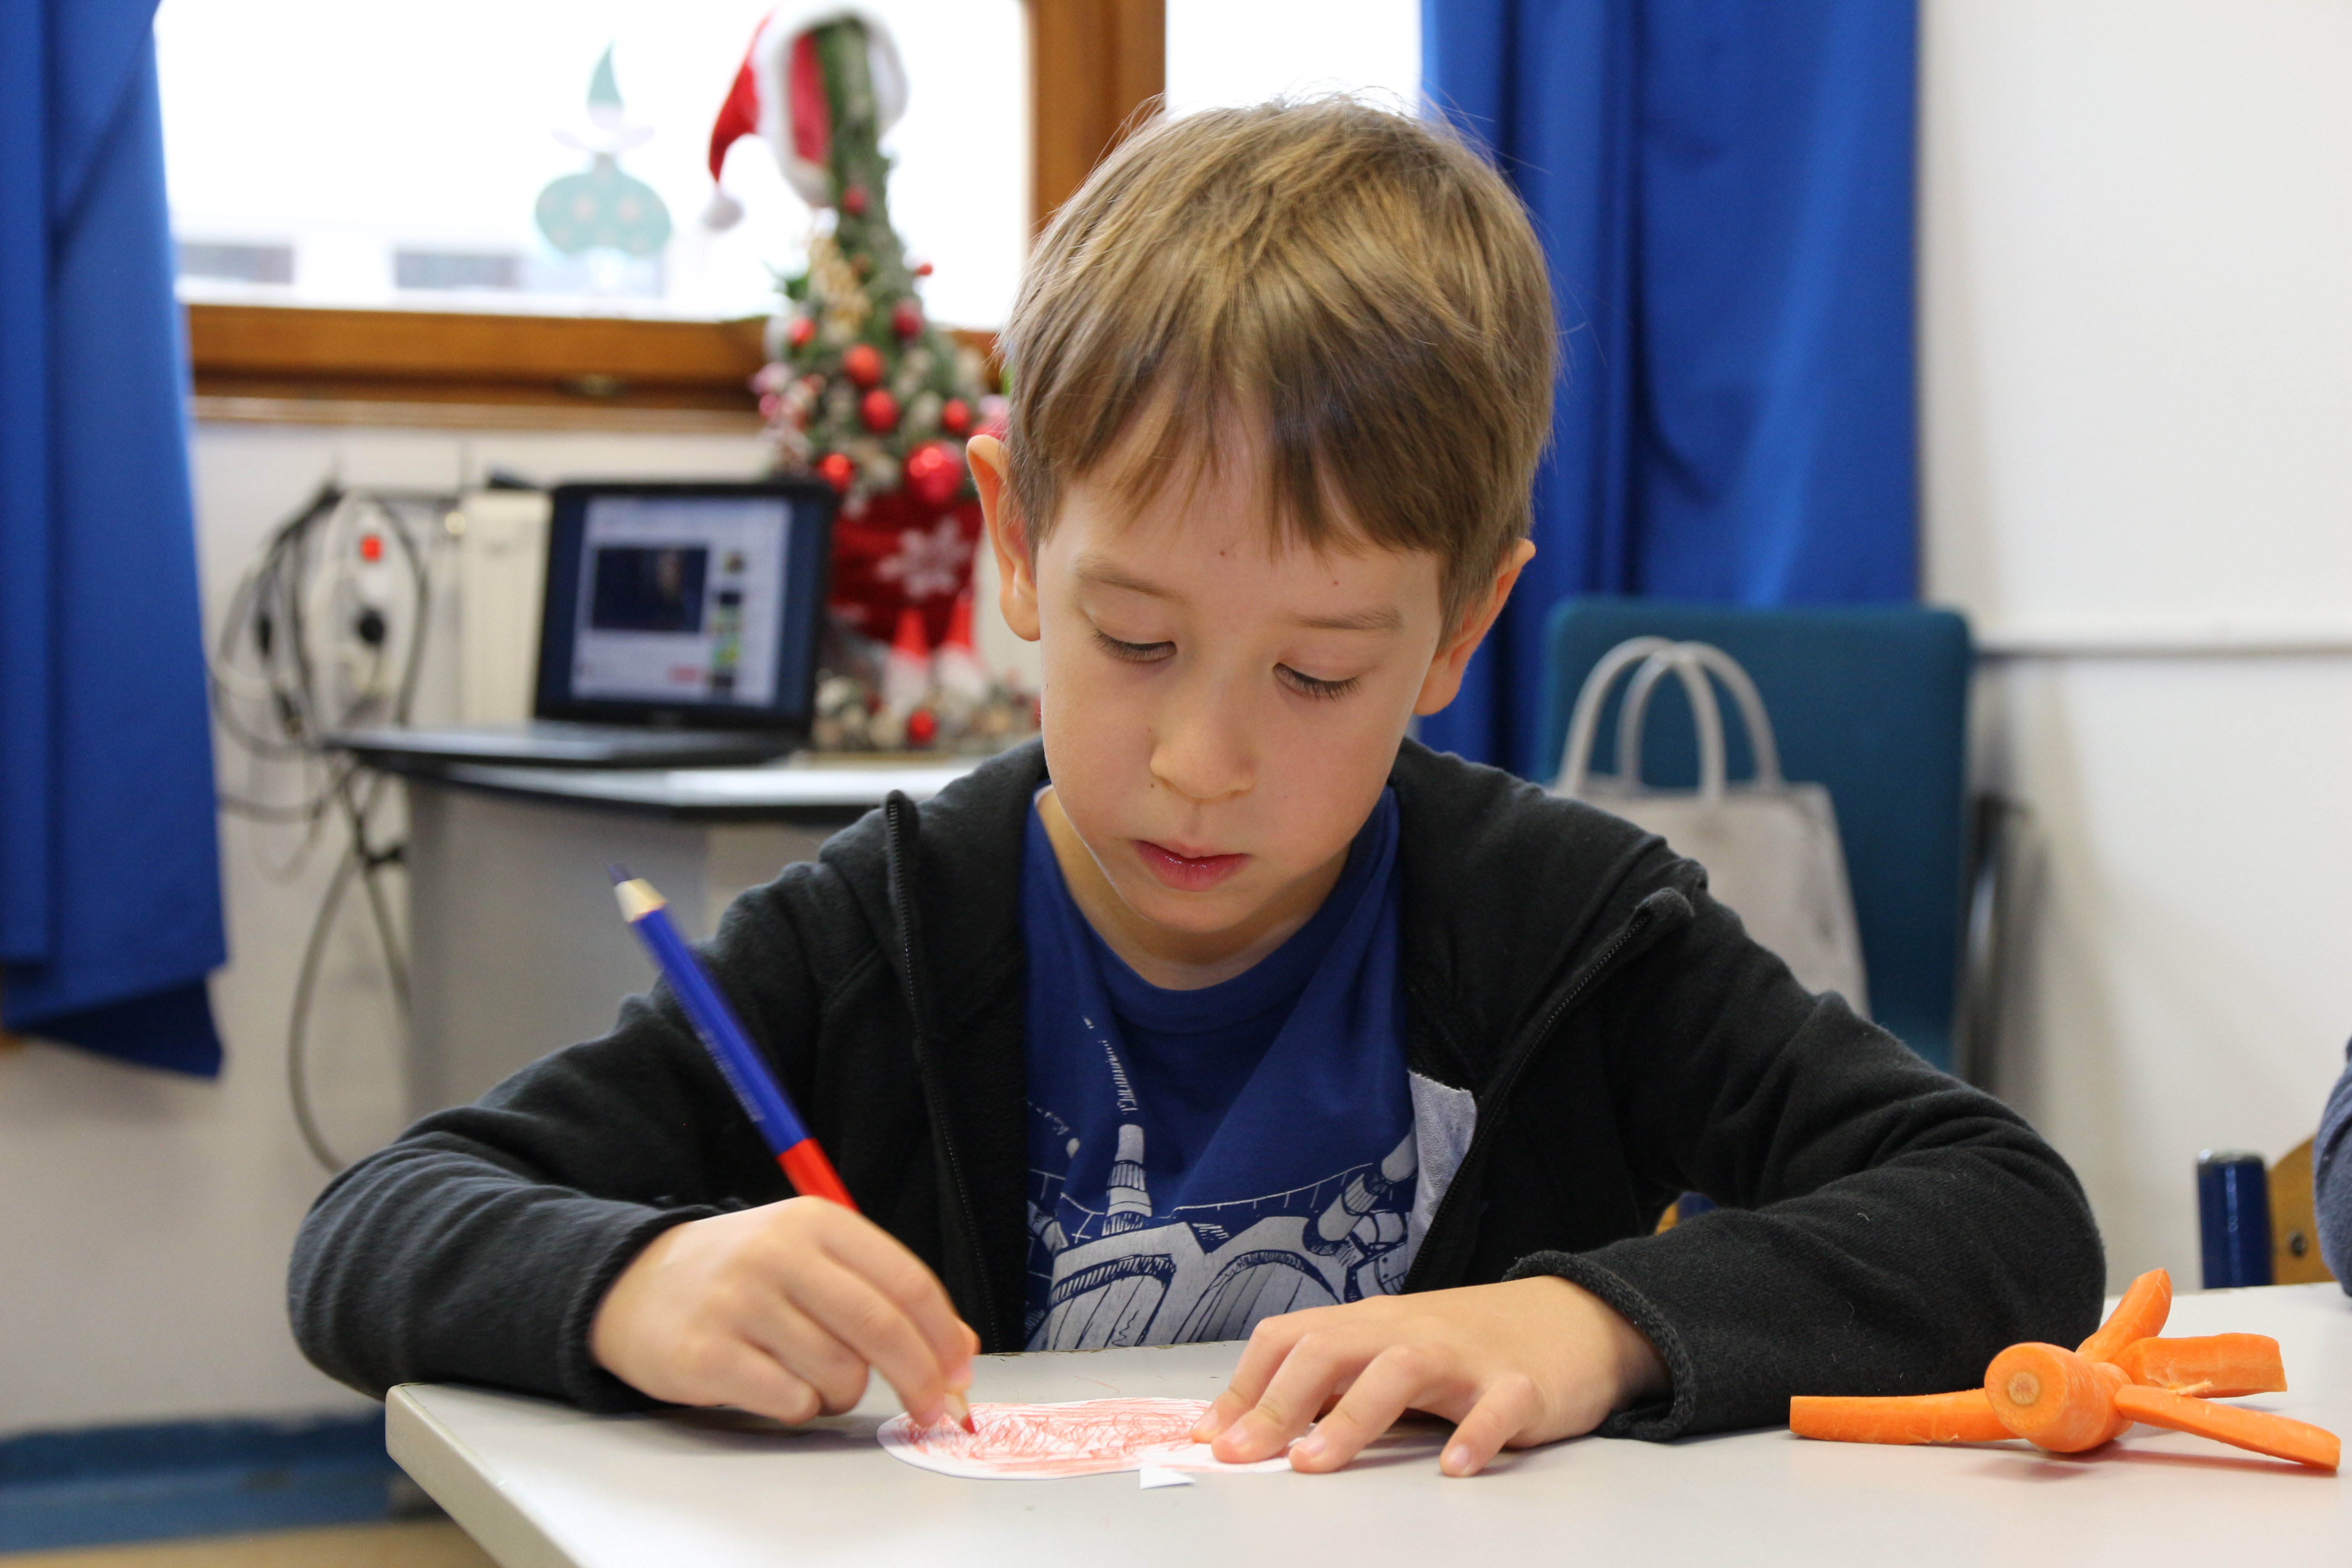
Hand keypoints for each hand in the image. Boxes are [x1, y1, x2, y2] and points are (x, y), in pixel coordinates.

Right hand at [590, 1197, 977, 1426]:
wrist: (635, 1284)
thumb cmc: (742, 1276)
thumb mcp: (812, 1258)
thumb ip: (883, 1291)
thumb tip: (959, 1345)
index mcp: (815, 1222)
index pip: (906, 1281)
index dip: (944, 1334)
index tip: (961, 1372)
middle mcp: (778, 1255)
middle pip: (880, 1328)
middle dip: (920, 1378)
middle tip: (933, 1409)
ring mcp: (739, 1304)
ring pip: (839, 1373)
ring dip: (845, 1393)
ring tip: (817, 1378)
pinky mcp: (706, 1355)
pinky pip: (790, 1400)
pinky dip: (801, 1407)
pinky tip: (780, 1387)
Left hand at [1190, 1276, 1667, 1475]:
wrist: (1572, 1320)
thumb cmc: (1467, 1346)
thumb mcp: (1393, 1353)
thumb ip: (1337, 1382)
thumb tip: (1258, 1425)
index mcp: (1371, 1325)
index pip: (1291, 1339)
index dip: (1245, 1386)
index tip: (1210, 1435)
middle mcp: (1409, 1331)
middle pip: (1331, 1349)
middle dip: (1277, 1403)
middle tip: (1242, 1454)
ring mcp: (1466, 1355)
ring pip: (1400, 1370)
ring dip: (1351, 1418)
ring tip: (1314, 1462)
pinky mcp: (1521, 1384)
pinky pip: (1496, 1408)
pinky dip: (1474, 1435)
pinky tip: (1453, 1469)